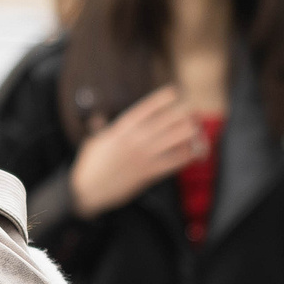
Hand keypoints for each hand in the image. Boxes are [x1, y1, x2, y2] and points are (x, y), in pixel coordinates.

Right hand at [68, 86, 210, 219]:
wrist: (88, 191)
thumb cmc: (89, 167)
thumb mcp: (94, 142)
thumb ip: (100, 128)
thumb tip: (97, 118)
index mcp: (120, 130)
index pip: (145, 109)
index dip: (161, 99)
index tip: (174, 92)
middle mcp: (134, 140)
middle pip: (165, 121)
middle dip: (181, 113)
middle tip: (190, 110)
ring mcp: (142, 157)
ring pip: (173, 140)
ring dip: (187, 133)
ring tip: (195, 128)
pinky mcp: (148, 173)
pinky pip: (173, 162)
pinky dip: (185, 156)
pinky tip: (191, 152)